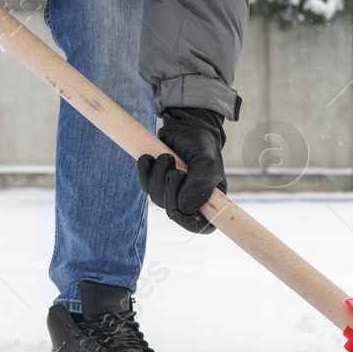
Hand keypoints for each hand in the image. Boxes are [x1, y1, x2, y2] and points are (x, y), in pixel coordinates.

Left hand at [138, 108, 227, 233]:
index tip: (178, 210)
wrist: (187, 126)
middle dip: (169, 190)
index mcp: (208, 200)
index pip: (199, 226)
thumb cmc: (202, 145)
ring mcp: (171, 191)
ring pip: (156, 199)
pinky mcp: (156, 180)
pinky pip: (144, 185)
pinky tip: (149, 158)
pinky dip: (144, 171)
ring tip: (167, 157)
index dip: (187, 223)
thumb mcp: (207, 163)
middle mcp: (190, 200)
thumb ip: (199, 186)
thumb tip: (182, 208)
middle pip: (172, 211)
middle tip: (176, 170)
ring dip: (157, 176)